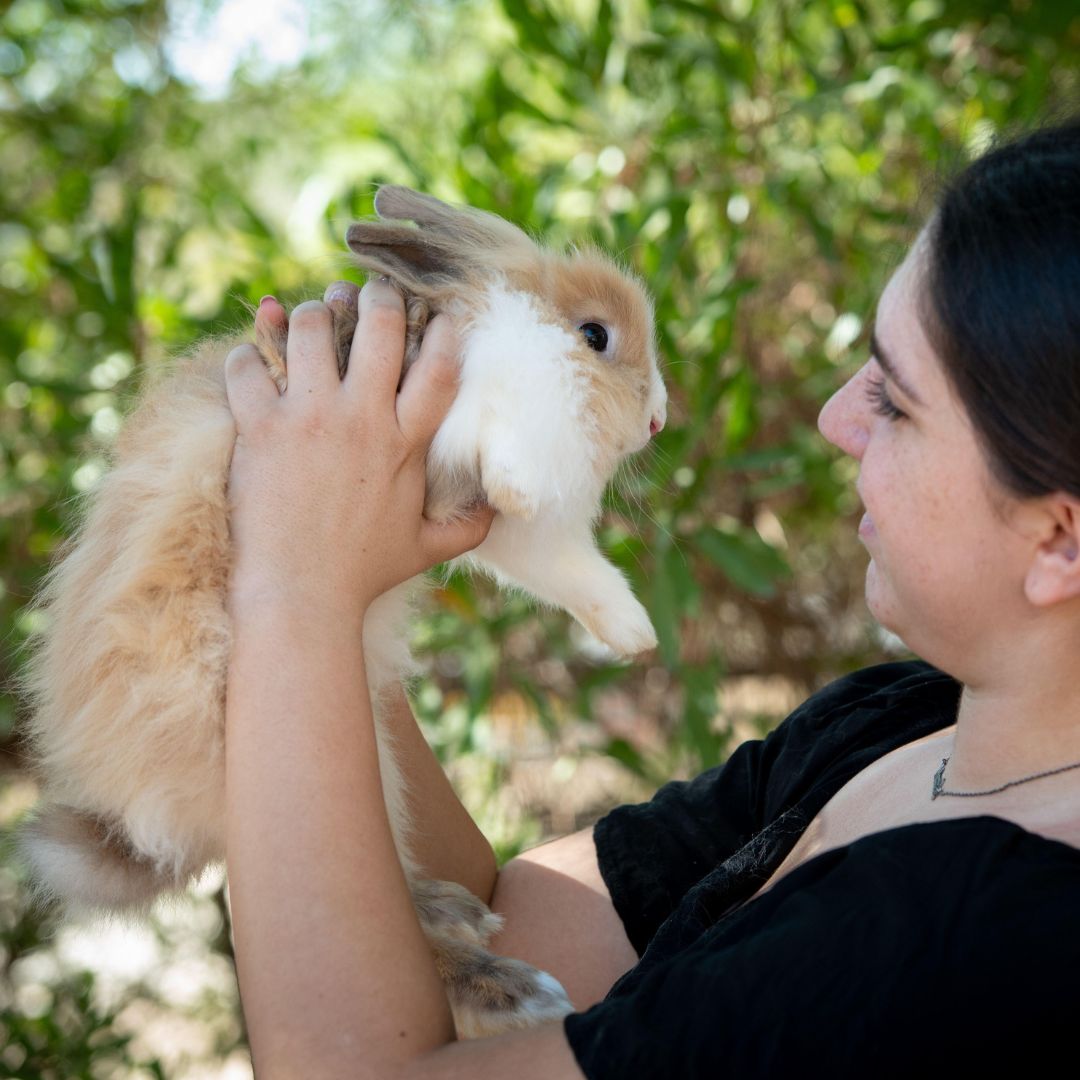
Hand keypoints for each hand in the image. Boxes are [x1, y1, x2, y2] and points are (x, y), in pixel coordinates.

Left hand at [224, 279, 494, 622]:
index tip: (436, 315)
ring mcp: (308, 418)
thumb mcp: (426, 549)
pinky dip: (247, 355)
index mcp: (405, 442)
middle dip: (375, 297)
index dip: (441, 329)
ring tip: (310, 319)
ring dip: (311, 315)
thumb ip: (469, 526)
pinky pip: (247, 365)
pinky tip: (252, 361)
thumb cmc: (363, 572)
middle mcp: (361, 419)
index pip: (437, 364)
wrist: (300, 595)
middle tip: (367, 294)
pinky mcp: (260, 428)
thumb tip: (501, 513)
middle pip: (378, 325)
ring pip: (310, 328)